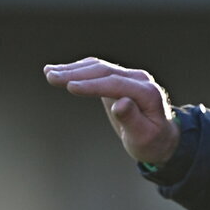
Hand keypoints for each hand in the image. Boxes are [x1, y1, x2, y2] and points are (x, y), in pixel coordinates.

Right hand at [44, 57, 180, 165]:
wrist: (161, 138)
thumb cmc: (152, 142)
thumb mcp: (144, 137)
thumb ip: (132, 120)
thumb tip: (120, 103)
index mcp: (148, 93)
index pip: (116, 84)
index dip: (92, 85)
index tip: (69, 87)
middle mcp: (140, 80)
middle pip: (105, 71)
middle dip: (76, 73)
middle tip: (51, 77)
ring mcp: (129, 76)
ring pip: (98, 67)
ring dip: (73, 69)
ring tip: (49, 72)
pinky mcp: (118, 78)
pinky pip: (96, 71)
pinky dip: (77, 70)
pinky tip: (58, 70)